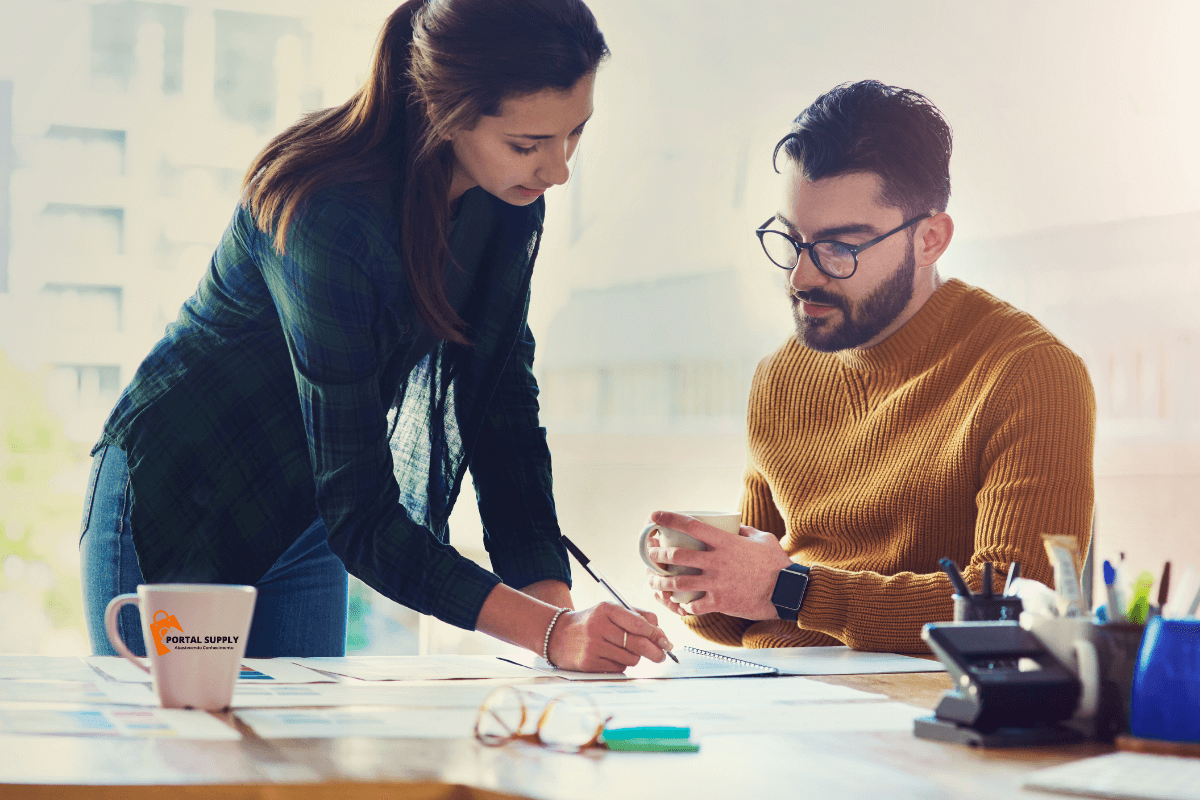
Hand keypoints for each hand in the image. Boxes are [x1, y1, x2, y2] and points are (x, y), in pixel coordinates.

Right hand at [546, 602, 672, 672]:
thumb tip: (660, 633)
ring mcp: (593, 646)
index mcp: (607, 609)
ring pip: (631, 658)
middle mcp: (599, 627)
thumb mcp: (610, 611)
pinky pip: (618, 668)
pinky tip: (611, 656)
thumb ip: (637, 616)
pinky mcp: (589, 663)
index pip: (639, 623)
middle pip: (638, 644)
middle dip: (655, 652)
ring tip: (625, 650)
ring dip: (635, 657)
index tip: (665, 641)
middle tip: (662, 655)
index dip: (656, 634)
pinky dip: (621, 664)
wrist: (557, 634)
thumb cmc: (591, 622)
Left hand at [645, 511, 792, 619]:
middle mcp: (716, 561)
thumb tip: (734, 527)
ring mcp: (716, 583)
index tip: (655, 516)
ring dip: (662, 581)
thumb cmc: (777, 564)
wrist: (787, 591)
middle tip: (652, 554)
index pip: (691, 526)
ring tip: (654, 581)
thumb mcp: (762, 539)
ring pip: (679, 582)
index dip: (670, 519)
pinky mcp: (720, 602)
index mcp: (725, 542)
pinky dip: (685, 606)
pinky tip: (681, 605)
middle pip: (677, 555)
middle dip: (659, 554)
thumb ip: (744, 531)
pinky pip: (694, 605)